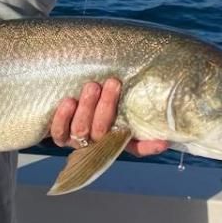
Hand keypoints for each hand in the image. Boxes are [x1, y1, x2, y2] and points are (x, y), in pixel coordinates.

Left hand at [49, 79, 167, 155]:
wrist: (68, 95)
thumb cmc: (99, 94)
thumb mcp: (115, 93)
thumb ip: (129, 91)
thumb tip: (155, 75)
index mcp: (118, 137)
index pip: (137, 147)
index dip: (149, 146)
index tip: (162, 141)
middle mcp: (98, 142)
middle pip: (102, 132)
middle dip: (107, 106)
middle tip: (113, 83)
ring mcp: (78, 141)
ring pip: (81, 129)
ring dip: (87, 107)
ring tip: (92, 86)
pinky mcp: (60, 136)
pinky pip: (59, 132)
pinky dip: (63, 117)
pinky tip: (69, 101)